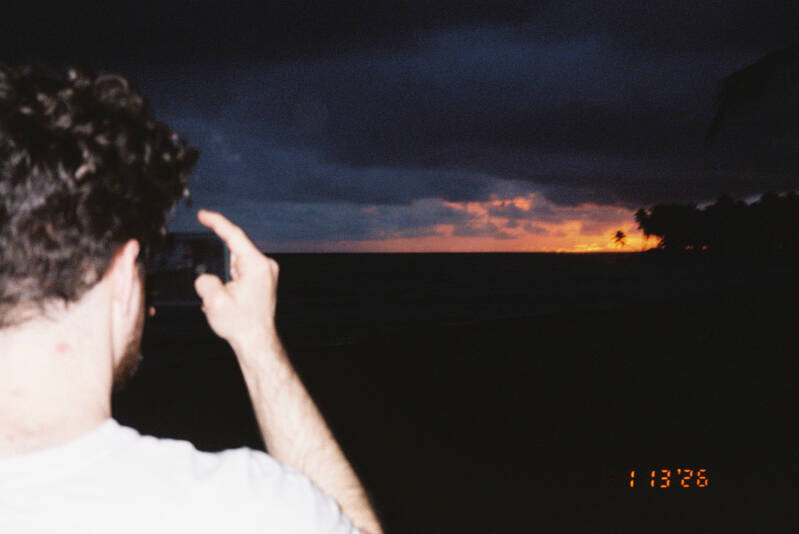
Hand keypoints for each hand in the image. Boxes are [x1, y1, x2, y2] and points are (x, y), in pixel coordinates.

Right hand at [193, 209, 278, 350]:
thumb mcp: (213, 302)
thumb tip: (205, 277)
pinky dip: (229, 281)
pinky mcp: (264, 280)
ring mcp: (266, 272)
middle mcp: (265, 265)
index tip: (203, 214)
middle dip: (218, 265)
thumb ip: (204, 281)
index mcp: (256, 265)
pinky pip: (240, 271)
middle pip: (234, 252)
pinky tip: (228, 300)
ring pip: (235, 263)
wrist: (257, 341)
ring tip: (224, 300)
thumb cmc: (240, 324)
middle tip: (216, 289)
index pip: (234, 235)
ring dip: (224, 276)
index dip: (216, 222)